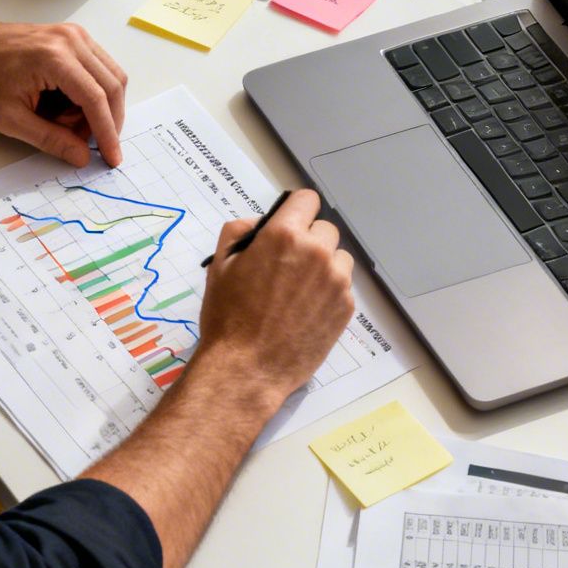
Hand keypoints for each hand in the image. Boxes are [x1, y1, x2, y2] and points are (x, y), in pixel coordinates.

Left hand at [0, 16, 127, 167]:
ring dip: (101, 106)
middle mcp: (71, 41)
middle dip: (107, 120)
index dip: (107, 132)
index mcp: (54, 58)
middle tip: (90, 143)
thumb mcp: (10, 118)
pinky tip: (71, 105)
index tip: (112, 155)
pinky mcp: (74, 37)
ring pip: (111, 75)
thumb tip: (80, 155)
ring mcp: (75, 35)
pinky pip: (100, 67)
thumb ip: (50, 139)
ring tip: (72, 123)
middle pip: (113, 85)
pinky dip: (94, 91)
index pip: (96, 98)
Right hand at [191, 189, 353, 402]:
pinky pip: (343, 286)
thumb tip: (259, 222)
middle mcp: (317, 252)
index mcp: (284, 235)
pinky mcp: (347, 306)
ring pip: (339, 258)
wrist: (247, 368)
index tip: (291, 223)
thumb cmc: (229, 317)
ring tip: (298, 290)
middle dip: (309, 240)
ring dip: (324, 266)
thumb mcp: (220, 266)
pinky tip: (306, 310)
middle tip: (288, 265)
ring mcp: (336, 280)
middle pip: (325, 229)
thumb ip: (238, 231)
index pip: (307, 199)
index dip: (297, 210)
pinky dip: (329, 292)